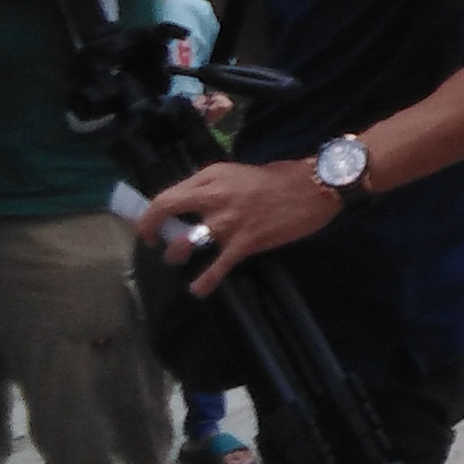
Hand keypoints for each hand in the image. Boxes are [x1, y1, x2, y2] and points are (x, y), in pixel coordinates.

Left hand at [138, 151, 345, 296]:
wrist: (313, 187)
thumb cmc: (278, 178)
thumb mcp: (237, 173)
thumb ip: (213, 187)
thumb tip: (190, 204)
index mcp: (212, 176)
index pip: (169, 193)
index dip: (152, 210)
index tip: (151, 222)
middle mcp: (215, 196)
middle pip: (166, 209)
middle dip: (149, 228)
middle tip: (150, 241)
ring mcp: (229, 221)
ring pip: (185, 243)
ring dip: (174, 255)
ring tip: (175, 261)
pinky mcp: (245, 242)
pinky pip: (217, 267)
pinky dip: (204, 282)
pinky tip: (197, 290)